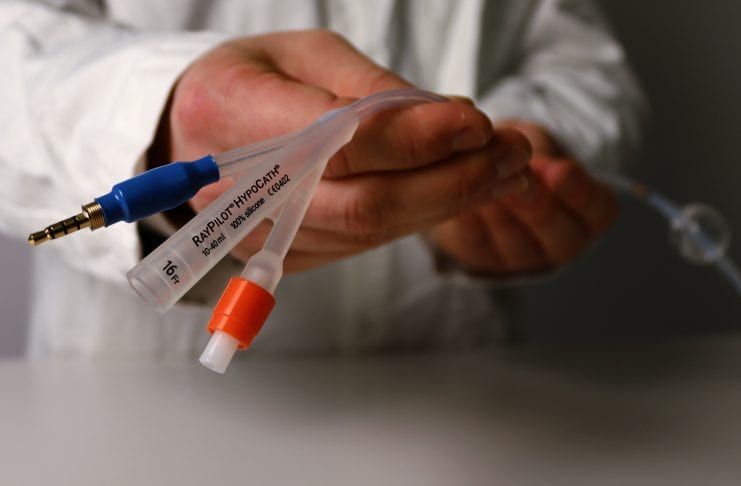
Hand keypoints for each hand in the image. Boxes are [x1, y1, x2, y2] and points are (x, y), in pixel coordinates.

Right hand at [152, 31, 531, 271]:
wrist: (193, 132)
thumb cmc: (250, 79)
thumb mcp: (303, 52)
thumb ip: (367, 86)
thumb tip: (447, 120)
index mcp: (231, 113)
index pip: (339, 142)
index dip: (415, 138)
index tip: (475, 121)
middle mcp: (240, 188)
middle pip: (364, 205)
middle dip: (452, 181)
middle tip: (511, 152)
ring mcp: (263, 233)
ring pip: (372, 231)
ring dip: (449, 202)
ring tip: (504, 168)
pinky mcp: (289, 253)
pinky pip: (366, 242)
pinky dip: (421, 217)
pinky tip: (460, 191)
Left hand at [430, 122, 617, 275]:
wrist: (472, 167)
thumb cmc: (515, 153)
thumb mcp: (532, 141)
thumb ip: (536, 150)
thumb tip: (526, 155)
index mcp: (586, 213)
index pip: (597, 211)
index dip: (579, 192)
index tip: (559, 169)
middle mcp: (556, 243)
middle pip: (559, 237)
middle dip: (537, 205)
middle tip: (520, 179)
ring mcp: (518, 258)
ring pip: (515, 246)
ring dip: (499, 214)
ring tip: (483, 184)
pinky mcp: (479, 259)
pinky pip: (475, 245)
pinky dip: (466, 221)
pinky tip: (457, 198)